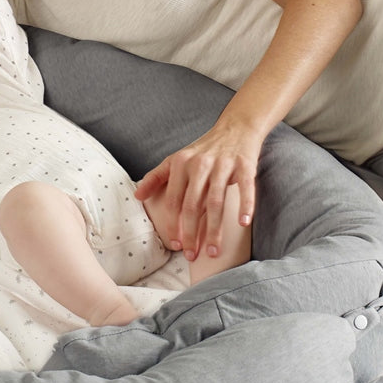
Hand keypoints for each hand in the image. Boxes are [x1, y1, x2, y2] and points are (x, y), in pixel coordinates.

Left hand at [134, 122, 258, 260]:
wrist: (236, 127)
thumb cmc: (204, 149)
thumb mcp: (177, 159)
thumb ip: (156, 177)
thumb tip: (137, 196)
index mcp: (181, 164)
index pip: (174, 201)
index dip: (173, 225)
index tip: (175, 245)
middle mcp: (200, 164)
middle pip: (193, 205)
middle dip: (191, 233)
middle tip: (191, 256)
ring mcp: (223, 165)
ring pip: (217, 202)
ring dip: (214, 229)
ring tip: (213, 251)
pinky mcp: (245, 165)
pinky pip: (245, 188)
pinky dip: (245, 206)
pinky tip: (243, 224)